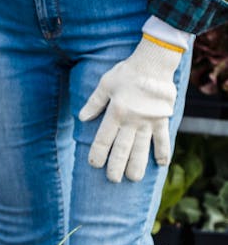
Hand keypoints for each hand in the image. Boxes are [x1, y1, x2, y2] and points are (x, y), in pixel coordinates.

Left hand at [81, 35, 183, 182]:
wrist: (153, 64)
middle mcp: (132, 121)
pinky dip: (163, 151)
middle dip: (116, 166)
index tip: (94, 164)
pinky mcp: (162, 119)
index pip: (104, 138)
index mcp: (116, 112)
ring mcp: (148, 122)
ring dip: (137, 165)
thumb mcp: (105, 84)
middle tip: (113, 180)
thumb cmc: (127, 72)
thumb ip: (94, 102)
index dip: (98, 153)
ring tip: (133, 179)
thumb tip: (81, 118)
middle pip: (122, 149)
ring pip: (142, 148)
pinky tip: (161, 164)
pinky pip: (163, 139)